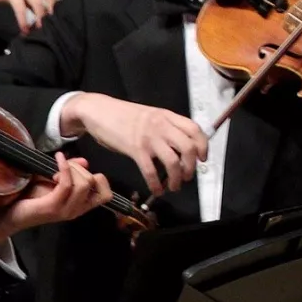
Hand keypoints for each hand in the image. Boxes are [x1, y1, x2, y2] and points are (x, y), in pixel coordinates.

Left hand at [0, 154, 112, 246]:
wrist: (10, 215)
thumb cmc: (32, 198)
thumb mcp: (56, 182)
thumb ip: (72, 172)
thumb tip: (85, 162)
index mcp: (80, 206)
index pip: (106, 194)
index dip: (97, 178)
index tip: (78, 174)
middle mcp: (77, 210)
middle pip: (94, 182)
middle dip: (80, 168)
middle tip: (62, 170)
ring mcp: (65, 210)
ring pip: (84, 183)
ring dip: (72, 169)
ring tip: (56, 171)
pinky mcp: (52, 206)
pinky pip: (66, 183)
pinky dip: (64, 167)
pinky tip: (57, 159)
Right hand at [61, 93, 206, 197]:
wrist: (98, 111)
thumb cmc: (124, 115)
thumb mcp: (151, 115)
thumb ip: (165, 126)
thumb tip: (179, 145)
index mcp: (168, 116)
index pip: (195, 130)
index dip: (203, 145)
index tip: (203, 158)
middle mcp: (162, 126)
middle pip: (188, 147)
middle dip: (191, 166)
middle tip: (188, 176)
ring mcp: (149, 138)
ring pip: (173, 161)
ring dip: (177, 178)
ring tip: (174, 186)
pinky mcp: (135, 149)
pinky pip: (150, 170)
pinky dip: (156, 183)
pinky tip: (157, 190)